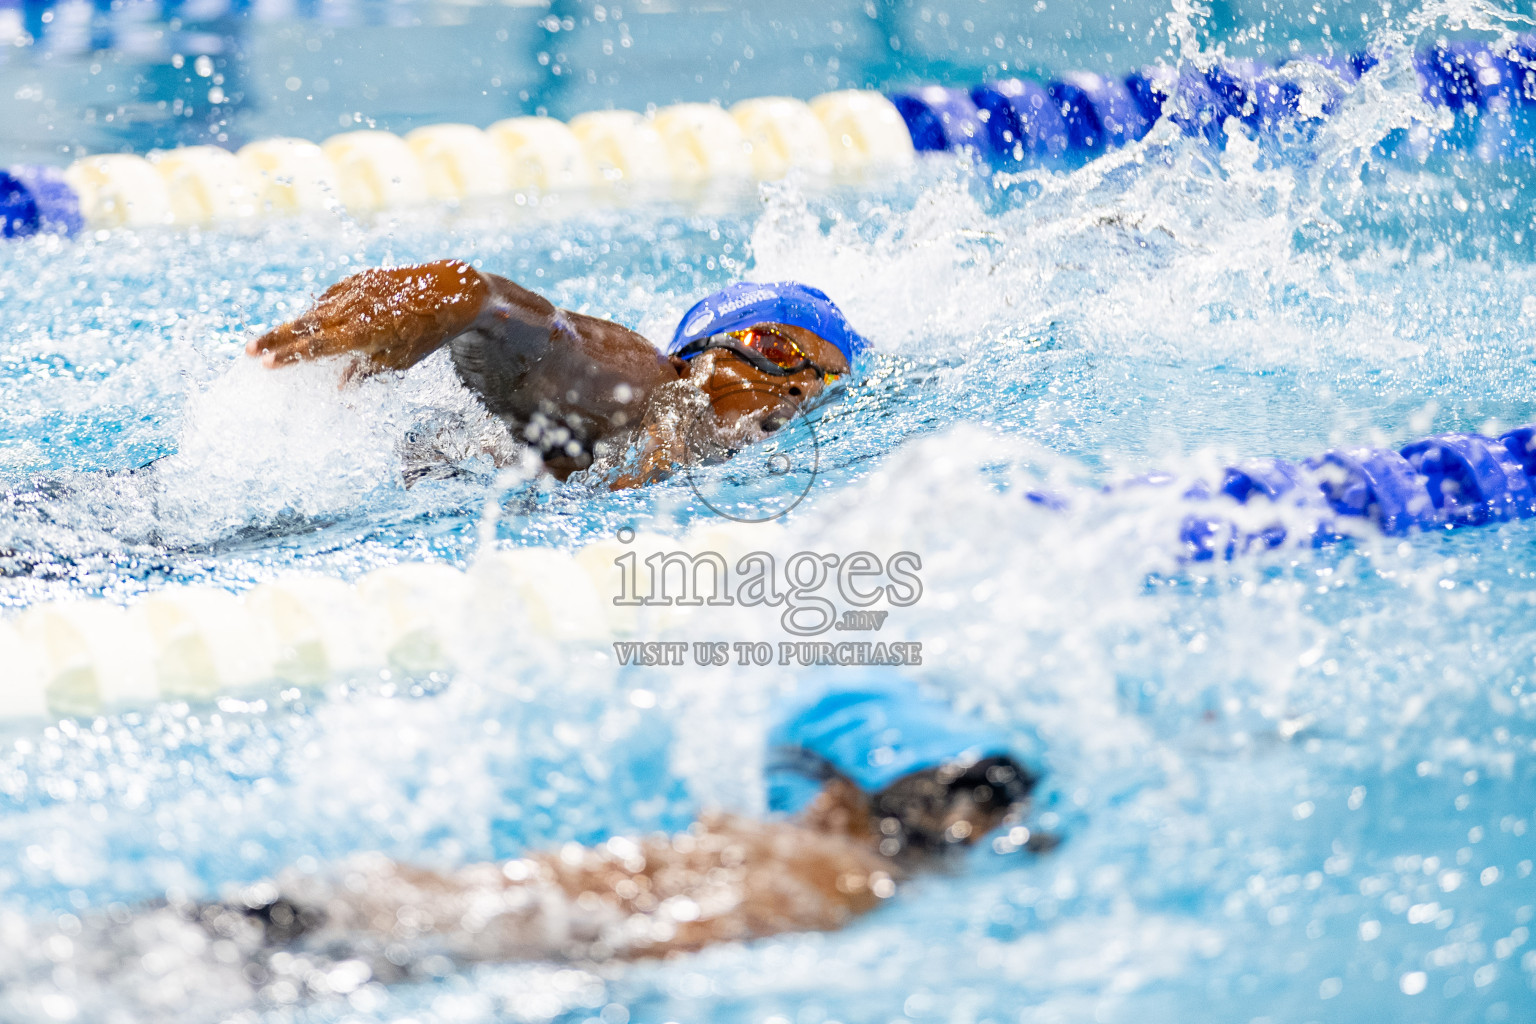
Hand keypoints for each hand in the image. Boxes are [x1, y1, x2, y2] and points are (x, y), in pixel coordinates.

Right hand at [246, 260, 489, 374]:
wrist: (450, 290)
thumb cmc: (427, 333)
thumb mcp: (399, 361)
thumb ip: (364, 372)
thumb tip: (338, 391)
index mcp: (364, 331)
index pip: (317, 346)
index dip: (290, 356)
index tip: (265, 364)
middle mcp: (354, 307)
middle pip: (305, 324)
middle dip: (275, 338)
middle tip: (248, 350)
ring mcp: (355, 289)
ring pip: (314, 309)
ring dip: (290, 325)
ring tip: (266, 340)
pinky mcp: (359, 278)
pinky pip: (329, 296)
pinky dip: (315, 309)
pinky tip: (303, 322)